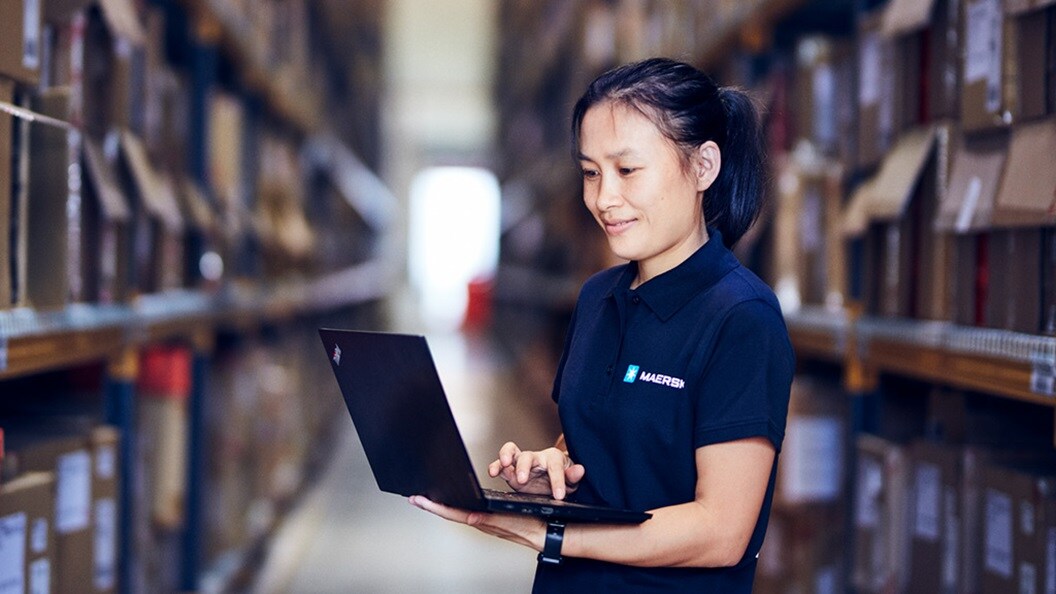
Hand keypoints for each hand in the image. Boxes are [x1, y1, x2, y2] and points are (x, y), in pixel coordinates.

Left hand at [409, 496, 545, 551]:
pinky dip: (456, 505)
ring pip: (457, 512)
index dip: (434, 507)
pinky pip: (468, 511)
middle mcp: (480, 521)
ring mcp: (484, 520)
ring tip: (427, 499)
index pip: (452, 514)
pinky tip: (453, 501)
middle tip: (414, 498)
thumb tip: (470, 517)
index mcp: (482, 521)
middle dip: (431, 505)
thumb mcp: (510, 520)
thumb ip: (490, 520)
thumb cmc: (531, 526)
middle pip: (450, 513)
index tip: (418, 500)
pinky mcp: (490, 517)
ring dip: (441, 505)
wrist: (546, 531)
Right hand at [487, 442, 584, 499]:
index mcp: (553, 459)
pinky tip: (492, 472)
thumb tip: (580, 469)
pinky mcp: (510, 471)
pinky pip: (500, 465)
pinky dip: (495, 466)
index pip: (555, 467)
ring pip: (510, 452)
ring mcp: (521, 463)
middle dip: (524, 466)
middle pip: (528, 456)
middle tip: (523, 479)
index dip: (557, 481)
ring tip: (503, 465)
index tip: (559, 495)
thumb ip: (573, 475)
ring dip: (505, 457)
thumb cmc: (562, 476)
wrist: (552, 478)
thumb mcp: (572, 479)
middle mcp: (536, 458)